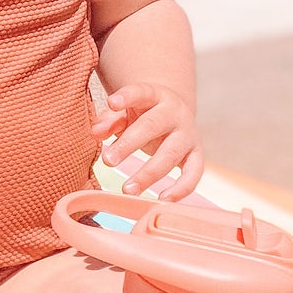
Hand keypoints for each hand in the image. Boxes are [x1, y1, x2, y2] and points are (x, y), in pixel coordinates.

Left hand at [91, 82, 202, 200]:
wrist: (175, 115)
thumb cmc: (142, 115)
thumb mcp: (125, 112)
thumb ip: (109, 120)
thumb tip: (96, 132)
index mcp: (155, 96)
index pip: (140, 92)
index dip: (127, 96)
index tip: (112, 102)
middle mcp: (175, 113)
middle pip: (152, 126)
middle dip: (129, 144)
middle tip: (108, 160)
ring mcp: (188, 134)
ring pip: (171, 154)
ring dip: (149, 173)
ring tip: (127, 189)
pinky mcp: (197, 154)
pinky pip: (193, 172)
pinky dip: (181, 188)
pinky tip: (162, 200)